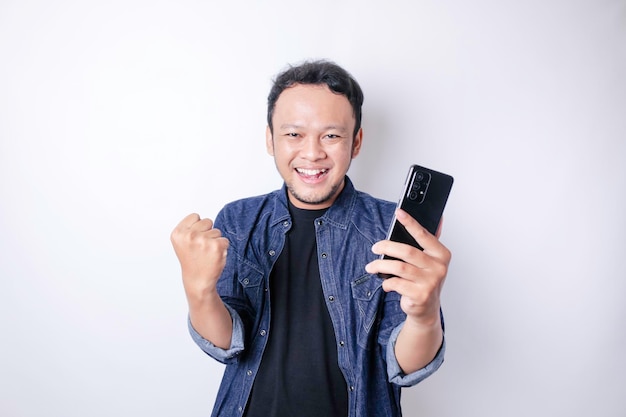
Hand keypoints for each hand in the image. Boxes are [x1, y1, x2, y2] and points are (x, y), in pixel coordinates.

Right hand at [170, 213, 228, 298]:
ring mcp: (203, 241)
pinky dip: (222, 247)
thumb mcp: (182, 241)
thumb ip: (188, 228)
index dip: (197, 227)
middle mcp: (189, 235)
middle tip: (201, 247)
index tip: (193, 239)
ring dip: (214, 240)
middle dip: (207, 232)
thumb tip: (199, 218)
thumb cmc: (191, 259)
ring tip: (206, 253)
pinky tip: (213, 256)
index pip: (195, 216)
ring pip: (217, 231)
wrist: (198, 280)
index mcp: (178, 233)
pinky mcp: (217, 246)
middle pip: (207, 221)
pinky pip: (225, 240)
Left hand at [365, 209, 450, 324]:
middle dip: (387, 247)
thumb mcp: (430, 261)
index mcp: (441, 255)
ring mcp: (430, 283)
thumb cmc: (425, 280)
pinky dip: (387, 283)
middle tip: (375, 247)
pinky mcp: (420, 295)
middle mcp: (438, 268)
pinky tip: (386, 283)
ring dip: (381, 265)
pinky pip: (396, 283)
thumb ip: (429, 242)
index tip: (399, 212)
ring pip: (398, 268)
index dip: (410, 223)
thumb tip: (439, 218)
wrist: (426, 309)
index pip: (424, 235)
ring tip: (371, 266)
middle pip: (407, 251)